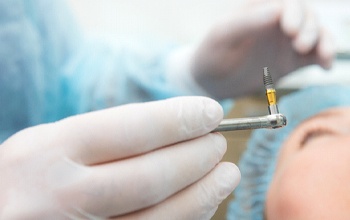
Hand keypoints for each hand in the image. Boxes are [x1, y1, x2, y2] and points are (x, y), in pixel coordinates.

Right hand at [0, 97, 239, 218]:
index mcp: (48, 153)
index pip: (130, 130)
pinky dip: (185, 219)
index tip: (210, 112)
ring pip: (159, 218)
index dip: (179, 119)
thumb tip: (175, 127)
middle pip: (151, 177)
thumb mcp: (50, 143)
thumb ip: (107, 137)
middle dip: (197, 158)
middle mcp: (58, 197)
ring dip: (203, 194)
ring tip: (226, 174)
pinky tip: (201, 202)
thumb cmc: (28, 175)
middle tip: (219, 144)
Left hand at [191, 0, 334, 98]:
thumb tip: (277, 10)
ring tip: (322, 56)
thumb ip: (247, 22)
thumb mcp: (223, 36)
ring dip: (323, 42)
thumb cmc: (211, 54)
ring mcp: (286, 42)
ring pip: (315, 34)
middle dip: (309, 28)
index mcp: (259, 9)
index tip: (290, 29)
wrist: (211, 82)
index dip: (294, 13)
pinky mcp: (292, 61)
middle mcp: (277, 22)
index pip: (286, 3)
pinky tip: (325, 66)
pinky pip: (314, 56)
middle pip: (306, 16)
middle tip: (300, 46)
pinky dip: (324, 58)